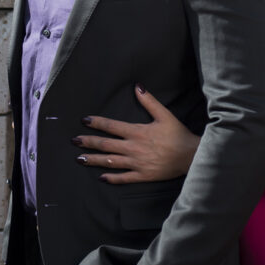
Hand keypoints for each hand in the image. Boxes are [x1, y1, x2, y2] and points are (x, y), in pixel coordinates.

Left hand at [73, 85, 200, 182]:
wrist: (190, 156)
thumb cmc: (177, 134)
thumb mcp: (164, 114)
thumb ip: (149, 101)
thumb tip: (137, 87)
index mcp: (137, 132)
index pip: (112, 126)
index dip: (97, 123)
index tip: (85, 121)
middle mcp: (133, 148)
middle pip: (106, 144)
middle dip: (89, 142)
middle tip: (74, 140)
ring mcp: (136, 163)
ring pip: (110, 162)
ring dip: (94, 160)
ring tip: (80, 159)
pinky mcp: (142, 176)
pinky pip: (123, 178)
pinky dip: (111, 178)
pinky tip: (101, 177)